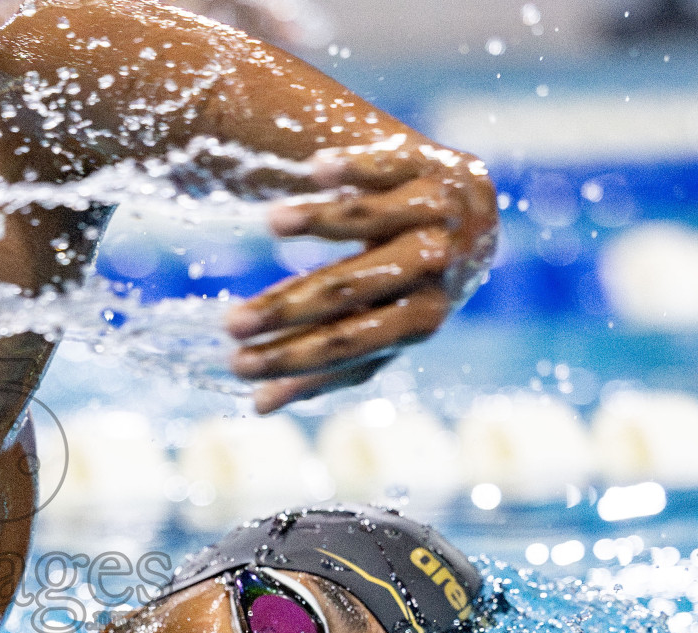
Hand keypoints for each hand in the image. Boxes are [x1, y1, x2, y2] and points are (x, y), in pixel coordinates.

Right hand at [224, 142, 498, 412]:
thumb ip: (326, 359)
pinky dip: (353, 168)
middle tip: (230, 322)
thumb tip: (257, 407)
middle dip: (289, 307)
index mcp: (420, 318)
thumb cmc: (403, 278)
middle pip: (354, 287)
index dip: (293, 358)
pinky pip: (389, 163)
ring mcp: (437, 213)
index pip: (350, 344)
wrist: (467, 203)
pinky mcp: (431, 161)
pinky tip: (313, 169)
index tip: (236, 364)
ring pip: (374, 219)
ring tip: (267, 224)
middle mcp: (435, 268)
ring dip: (320, 221)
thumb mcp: (374, 321)